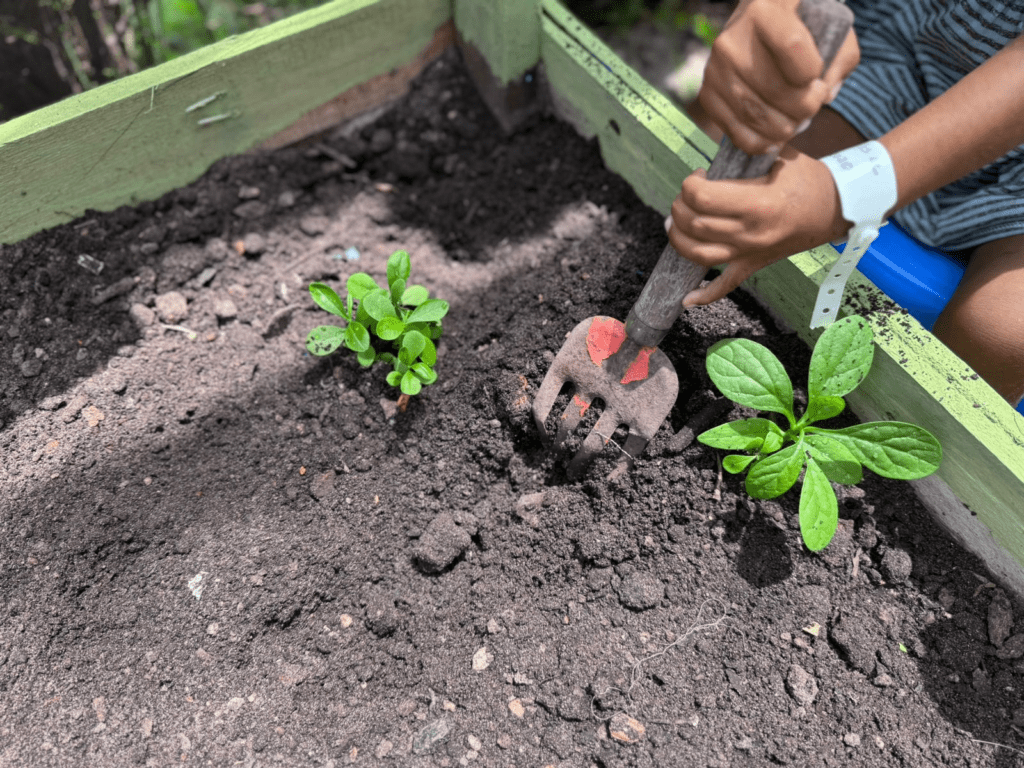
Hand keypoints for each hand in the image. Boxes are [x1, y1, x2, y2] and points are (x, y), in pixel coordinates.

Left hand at [666, 146, 846, 306]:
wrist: (837, 208)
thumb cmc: (808, 179)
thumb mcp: (778, 157)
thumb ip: (745, 156)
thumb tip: (716, 144)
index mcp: (756, 204)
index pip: (702, 198)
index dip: (690, 184)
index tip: (697, 175)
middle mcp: (750, 233)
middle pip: (695, 225)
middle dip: (680, 206)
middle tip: (686, 196)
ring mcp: (750, 253)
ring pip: (699, 255)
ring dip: (679, 239)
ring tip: (676, 223)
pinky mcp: (753, 265)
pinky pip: (725, 286)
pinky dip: (704, 295)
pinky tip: (686, 298)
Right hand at [699, 0, 858, 154]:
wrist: (757, 27)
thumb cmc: (798, 28)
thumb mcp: (828, 27)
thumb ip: (839, 59)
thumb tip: (825, 96)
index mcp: (764, 11)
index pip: (793, 47)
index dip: (813, 73)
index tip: (817, 78)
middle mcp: (732, 40)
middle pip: (775, 90)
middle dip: (803, 110)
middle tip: (811, 107)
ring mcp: (715, 70)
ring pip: (755, 115)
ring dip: (784, 130)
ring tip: (795, 122)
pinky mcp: (707, 94)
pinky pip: (734, 131)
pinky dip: (758, 143)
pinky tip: (774, 138)